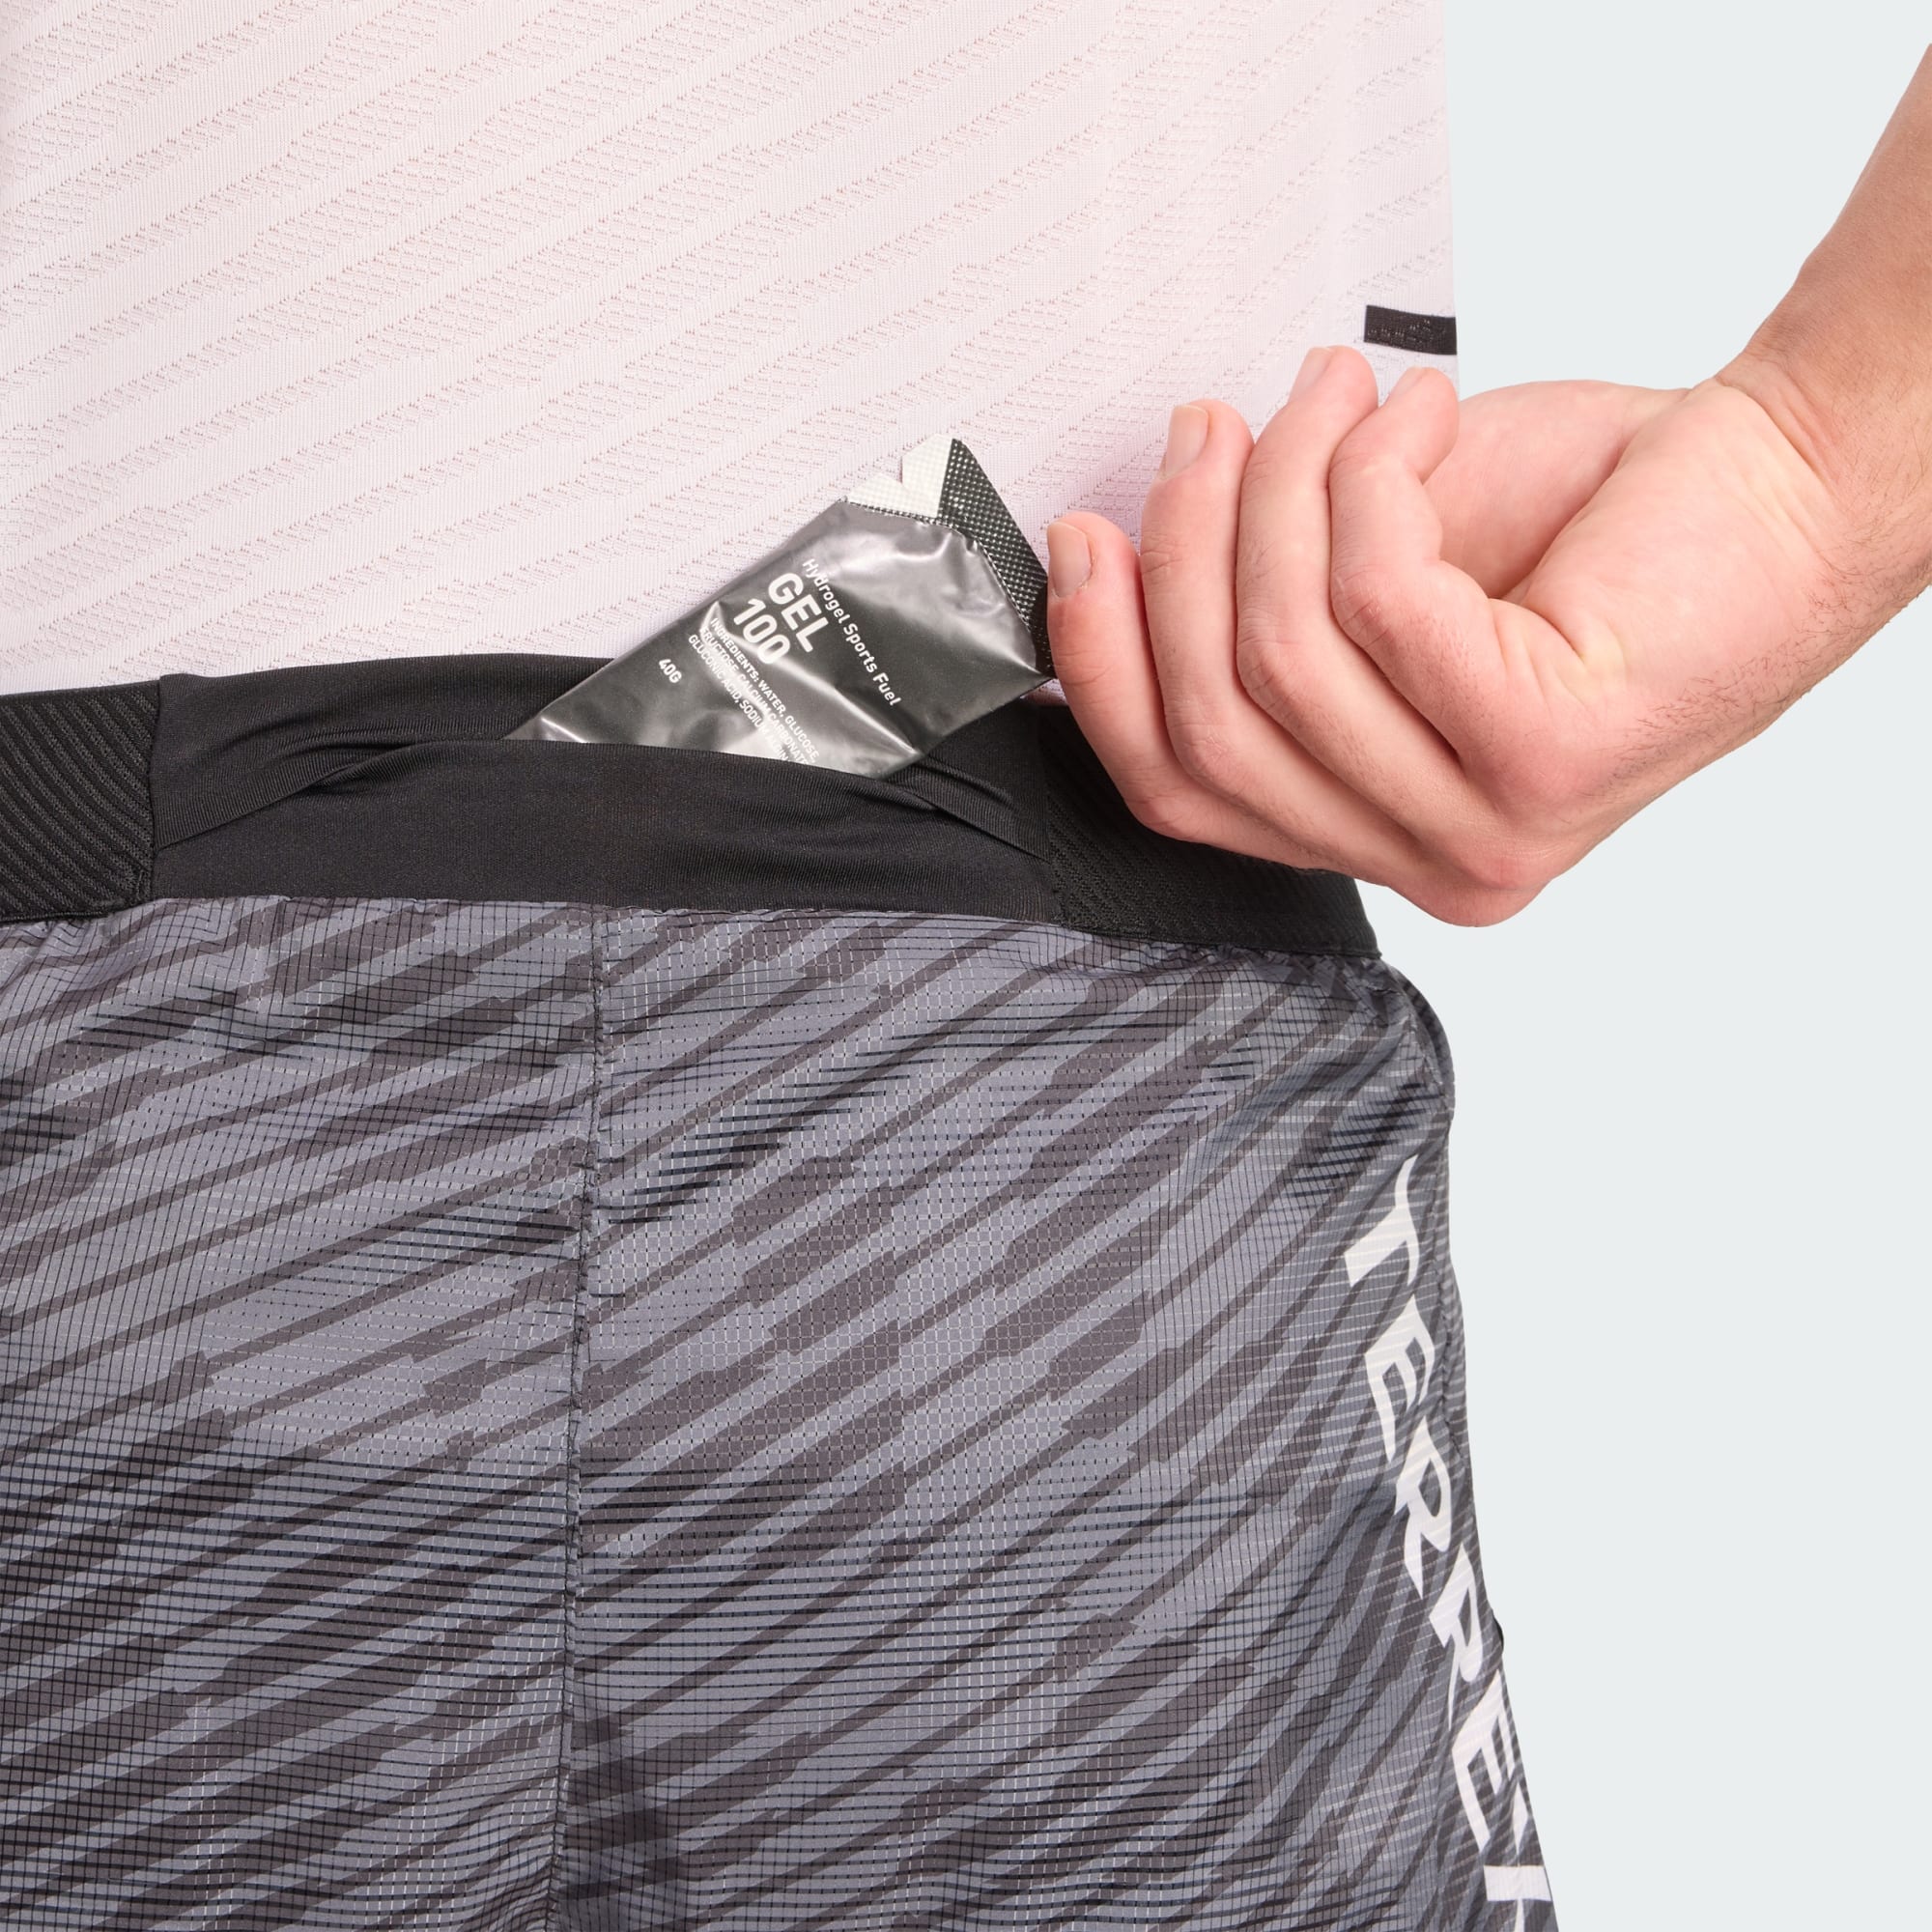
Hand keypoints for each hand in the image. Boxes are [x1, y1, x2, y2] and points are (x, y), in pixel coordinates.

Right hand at [1044, 349, 1908, 923]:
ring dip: (1283, 492)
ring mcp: (1487, 826)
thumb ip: (1263, 617)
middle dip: (1183, 556)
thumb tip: (1113, 566)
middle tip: (1206, 428)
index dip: (1104, 665)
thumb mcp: (1385, 586)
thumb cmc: (1597, 533)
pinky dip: (1375, 479)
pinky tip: (1420, 417)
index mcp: (1379, 834)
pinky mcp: (1541, 755)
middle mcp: (1430, 862)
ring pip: (1283, 659)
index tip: (1081, 539)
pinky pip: (1377, 600)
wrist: (1792, 485)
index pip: (1179, 792)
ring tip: (1331, 392)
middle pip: (1213, 729)